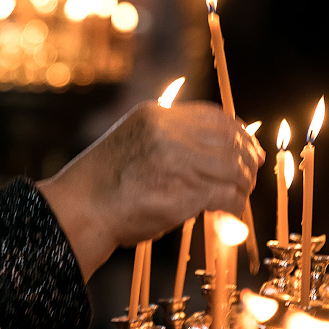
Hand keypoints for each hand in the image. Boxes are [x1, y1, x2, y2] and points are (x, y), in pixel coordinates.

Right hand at [37, 101, 262, 279]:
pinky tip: (232, 213)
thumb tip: (211, 150)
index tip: (248, 147)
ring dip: (243, 185)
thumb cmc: (102, 184)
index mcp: (155, 115)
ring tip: (241, 197)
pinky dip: (236, 206)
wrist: (78, 210)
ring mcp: (176, 161)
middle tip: (250, 176)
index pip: (213, 115)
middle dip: (246, 159)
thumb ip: (166, 138)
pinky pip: (227, 196)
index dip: (238, 131)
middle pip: (228, 140)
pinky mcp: (184, 193)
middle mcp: (167, 132)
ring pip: (233, 169)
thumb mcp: (132, 141)